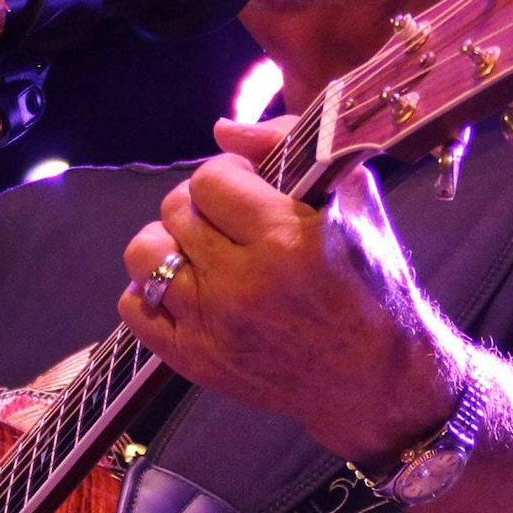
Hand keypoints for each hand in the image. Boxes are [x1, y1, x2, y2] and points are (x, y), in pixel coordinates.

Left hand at [118, 116, 459, 459]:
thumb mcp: (354, 203)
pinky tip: (187, 288)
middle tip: (230, 220)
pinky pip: (134, 308)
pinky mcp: (196, 362)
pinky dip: (150, 290)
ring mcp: (213, 327)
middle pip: (175, 211)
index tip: (250, 187)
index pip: (210, 179)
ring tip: (200, 251)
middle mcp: (242, 285)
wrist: (378, 381)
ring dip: (169, 243)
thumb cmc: (373, 286)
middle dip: (201, 205)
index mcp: (285, 240)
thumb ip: (289, 149)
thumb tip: (221, 131)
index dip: (228, 175)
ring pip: (144, 254)